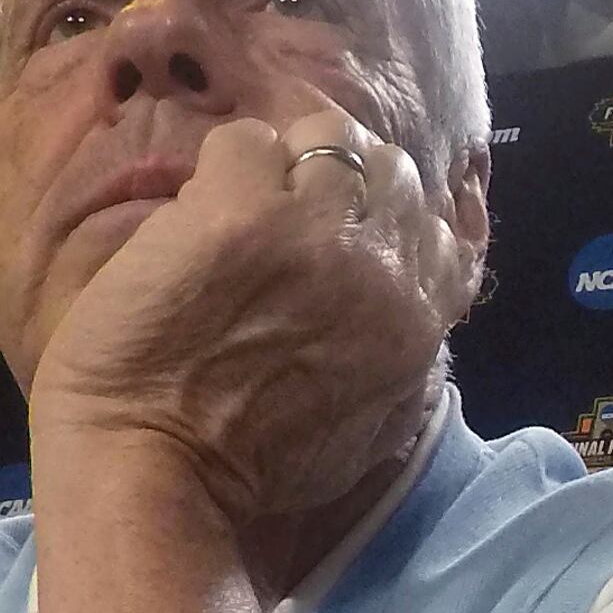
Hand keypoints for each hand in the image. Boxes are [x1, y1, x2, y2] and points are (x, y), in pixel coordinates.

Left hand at [26, 104, 470, 524]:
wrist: (159, 473)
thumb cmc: (252, 469)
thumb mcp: (373, 427)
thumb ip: (401, 355)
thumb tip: (409, 304)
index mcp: (421, 322)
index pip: (453, 228)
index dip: (402, 209)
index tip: (361, 216)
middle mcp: (387, 267)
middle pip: (392, 168)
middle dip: (340, 181)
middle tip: (281, 218)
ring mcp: (319, 232)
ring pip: (327, 138)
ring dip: (281, 164)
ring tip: (237, 212)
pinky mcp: (243, 210)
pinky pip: (244, 142)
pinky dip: (215, 175)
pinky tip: (191, 227)